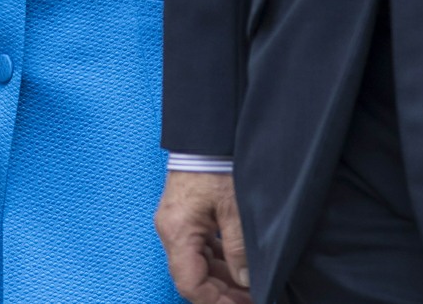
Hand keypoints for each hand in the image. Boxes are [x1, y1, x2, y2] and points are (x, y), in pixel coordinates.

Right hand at [155, 172, 250, 303]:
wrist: (206, 134)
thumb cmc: (215, 166)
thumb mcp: (233, 210)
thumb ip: (238, 250)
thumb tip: (245, 281)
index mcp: (177, 231)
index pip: (190, 284)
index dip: (215, 302)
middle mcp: (171, 230)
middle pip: (192, 277)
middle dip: (221, 294)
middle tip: (251, 300)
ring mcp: (176, 223)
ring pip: (197, 264)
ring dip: (221, 279)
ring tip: (249, 288)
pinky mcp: (185, 215)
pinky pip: (199, 248)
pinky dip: (218, 261)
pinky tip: (238, 267)